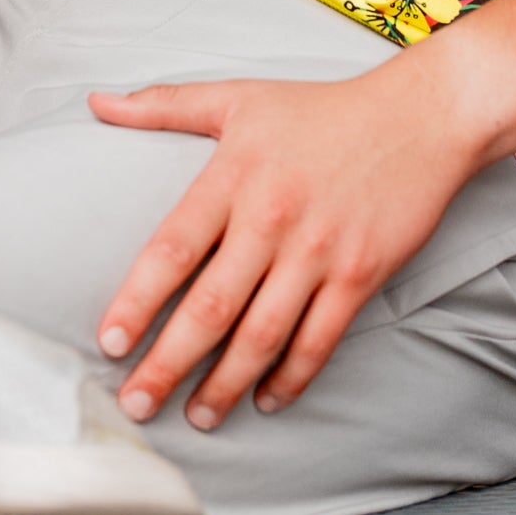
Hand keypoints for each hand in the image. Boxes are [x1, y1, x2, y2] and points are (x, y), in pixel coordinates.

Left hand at [88, 55, 475, 428]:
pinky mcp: (361, 274)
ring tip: (196, 417)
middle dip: (167, 364)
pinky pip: (319, 340)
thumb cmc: (322, 110)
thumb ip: (164, 105)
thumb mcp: (239, 97)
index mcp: (234, 176)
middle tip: (135, 403)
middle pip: (210, 307)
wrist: (420, 116)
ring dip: (224, 386)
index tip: (108, 342)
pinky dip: (291, 378)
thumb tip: (96, 103)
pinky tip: (266, 400)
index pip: (172, 248)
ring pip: (262, 336)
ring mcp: (319, 251)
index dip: (137, 300)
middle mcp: (273, 218)